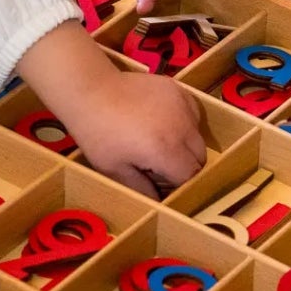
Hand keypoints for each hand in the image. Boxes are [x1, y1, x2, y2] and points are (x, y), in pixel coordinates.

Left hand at [17, 23, 206, 195]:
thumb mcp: (114, 170)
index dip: (175, 183)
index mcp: (166, 150)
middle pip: (199, 157)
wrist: (90, 90)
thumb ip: (142, 189)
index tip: (156, 180)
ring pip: (197, 135)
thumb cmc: (98, 133)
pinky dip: (184, 122)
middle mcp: (181, 127)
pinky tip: (161, 122)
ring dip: (184, 144)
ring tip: (156, 140)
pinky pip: (192, 113)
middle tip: (154, 162)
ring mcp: (182, 105)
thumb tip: (159, 201)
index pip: (190, 176)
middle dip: (183, 165)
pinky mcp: (178, 90)